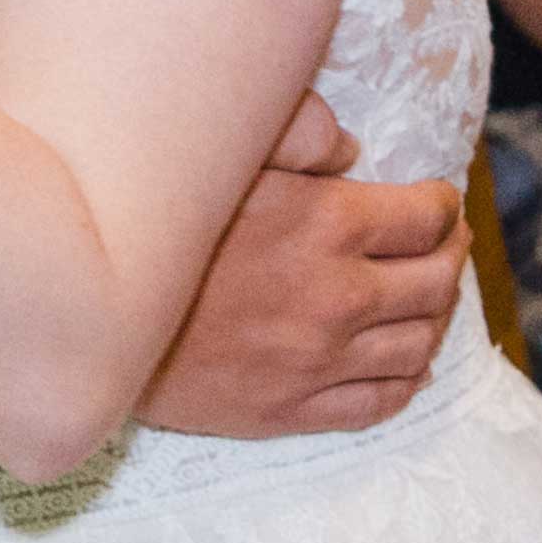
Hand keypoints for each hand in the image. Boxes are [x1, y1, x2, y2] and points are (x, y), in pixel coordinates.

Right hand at [147, 121, 464, 437]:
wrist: (91, 319)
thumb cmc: (155, 226)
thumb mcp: (222, 152)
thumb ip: (295, 132)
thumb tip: (350, 149)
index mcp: (326, 223)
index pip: (428, 218)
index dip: (443, 206)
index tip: (437, 203)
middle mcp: (336, 296)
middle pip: (436, 282)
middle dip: (450, 256)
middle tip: (444, 245)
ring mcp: (318, 361)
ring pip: (419, 344)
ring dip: (437, 317)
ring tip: (429, 299)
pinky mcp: (292, 409)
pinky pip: (380, 401)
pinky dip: (408, 380)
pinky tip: (408, 363)